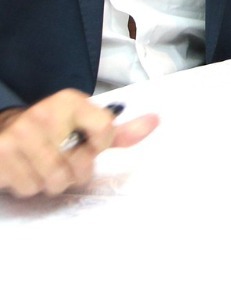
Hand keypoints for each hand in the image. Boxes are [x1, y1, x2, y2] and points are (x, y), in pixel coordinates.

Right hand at [0, 90, 158, 197]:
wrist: (5, 129)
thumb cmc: (54, 131)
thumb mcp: (86, 125)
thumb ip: (119, 131)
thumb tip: (156, 121)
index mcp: (71, 102)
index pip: (106, 130)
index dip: (100, 146)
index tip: (90, 144)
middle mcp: (44, 114)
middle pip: (80, 165)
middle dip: (74, 172)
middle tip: (63, 161)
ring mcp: (20, 134)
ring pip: (54, 181)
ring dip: (51, 182)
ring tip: (43, 166)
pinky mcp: (1, 154)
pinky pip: (29, 188)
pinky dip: (29, 186)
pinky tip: (25, 169)